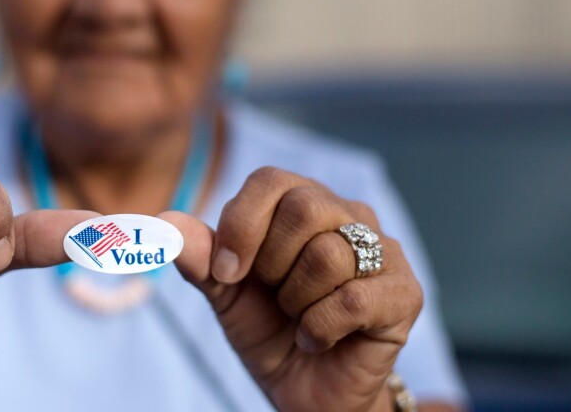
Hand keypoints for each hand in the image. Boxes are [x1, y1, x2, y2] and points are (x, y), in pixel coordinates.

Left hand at [165, 167, 422, 411]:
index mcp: (302, 201)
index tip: (225, 274)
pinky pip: (353, 299)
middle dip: (271, 264)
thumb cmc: (268, 328)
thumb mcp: (223, 291)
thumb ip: (199, 256)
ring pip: (328, 256)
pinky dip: (319, 329)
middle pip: (304, 208)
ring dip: (296, 302)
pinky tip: (316, 339)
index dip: (240, 225)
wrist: (305, 390)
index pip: (269, 180)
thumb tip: (166, 223)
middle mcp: (348, 215)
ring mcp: (383, 251)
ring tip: (298, 317)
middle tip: (273, 296)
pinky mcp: (404, 294)